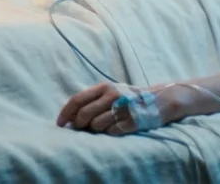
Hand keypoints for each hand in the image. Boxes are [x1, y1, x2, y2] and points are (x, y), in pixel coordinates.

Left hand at [56, 82, 183, 134]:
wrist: (159, 100)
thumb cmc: (128, 97)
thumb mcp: (111, 91)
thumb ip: (92, 99)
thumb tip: (70, 116)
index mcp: (105, 87)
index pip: (78, 99)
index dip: (66, 113)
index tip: (60, 124)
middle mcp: (113, 95)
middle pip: (84, 115)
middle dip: (79, 125)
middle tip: (81, 128)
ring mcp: (123, 108)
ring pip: (96, 126)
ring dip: (96, 130)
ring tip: (105, 125)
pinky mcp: (132, 121)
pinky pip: (111, 132)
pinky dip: (109, 133)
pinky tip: (116, 128)